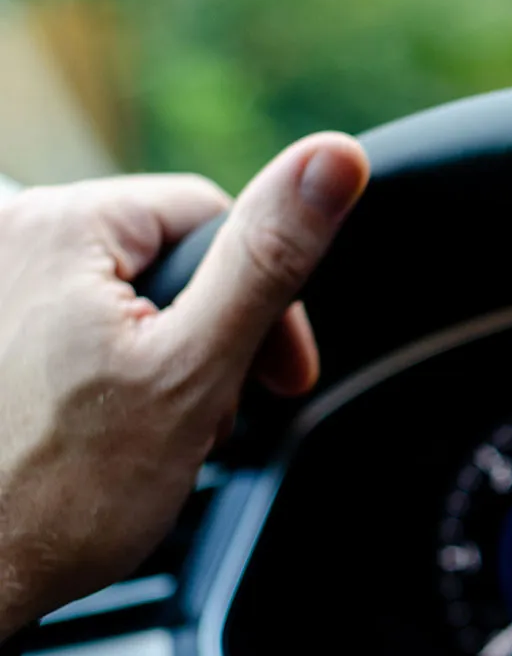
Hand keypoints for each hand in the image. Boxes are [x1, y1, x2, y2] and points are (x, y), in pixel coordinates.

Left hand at [0, 134, 368, 637]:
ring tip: (152, 433)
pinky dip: (106, 374)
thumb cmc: (59, 495)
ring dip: (162, 361)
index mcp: (57, 224)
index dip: (265, 302)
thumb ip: (267, 260)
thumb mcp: (195, 368)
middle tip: (209, 416)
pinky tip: (103, 431)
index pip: (210, 217)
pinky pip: (72, 327)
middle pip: (163, 259)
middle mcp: (7, 238)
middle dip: (207, 339)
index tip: (278, 378)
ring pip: (121, 298)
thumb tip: (334, 160)